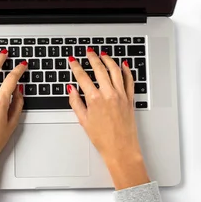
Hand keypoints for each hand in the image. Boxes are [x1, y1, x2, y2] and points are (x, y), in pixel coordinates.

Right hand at [67, 49, 149, 189]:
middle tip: (88, 52)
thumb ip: (76, 102)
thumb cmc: (103, 139)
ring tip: (103, 54)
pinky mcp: (130, 99)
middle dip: (92, 58)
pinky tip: (123, 65)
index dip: (75, 66)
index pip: (82, 77)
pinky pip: (129, 80)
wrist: (121, 149)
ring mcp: (121, 95)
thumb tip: (71, 89)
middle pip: (99, 69)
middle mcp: (108, 94)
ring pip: (115, 70)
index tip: (72, 60)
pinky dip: (126, 70)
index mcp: (94, 99)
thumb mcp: (83, 121)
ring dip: (108, 60)